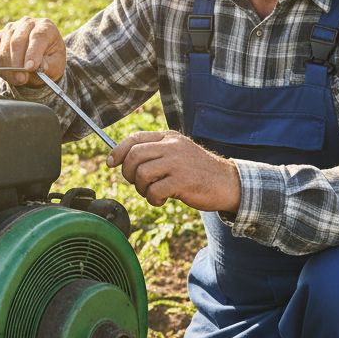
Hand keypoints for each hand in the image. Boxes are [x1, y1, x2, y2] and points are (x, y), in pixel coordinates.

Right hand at [0, 17, 65, 86]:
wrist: (40, 56)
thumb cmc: (50, 59)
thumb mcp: (56, 64)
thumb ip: (49, 65)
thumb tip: (40, 66)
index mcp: (45, 26)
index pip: (37, 36)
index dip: (32, 53)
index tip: (30, 68)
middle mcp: (27, 23)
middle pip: (17, 41)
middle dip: (18, 63)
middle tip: (22, 79)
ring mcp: (11, 28)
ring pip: (4, 48)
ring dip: (9, 67)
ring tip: (18, 80)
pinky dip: (0, 66)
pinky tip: (9, 75)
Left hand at [108, 130, 240, 212]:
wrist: (228, 183)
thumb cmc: (198, 171)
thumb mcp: (178, 152)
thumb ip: (156, 152)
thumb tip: (123, 159)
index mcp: (169, 137)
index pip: (135, 138)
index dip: (118, 151)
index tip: (110, 163)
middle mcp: (172, 146)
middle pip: (133, 155)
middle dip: (128, 173)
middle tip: (137, 184)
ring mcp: (177, 162)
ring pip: (141, 174)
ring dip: (141, 189)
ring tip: (153, 193)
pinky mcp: (182, 181)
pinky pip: (154, 191)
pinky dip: (153, 199)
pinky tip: (162, 200)